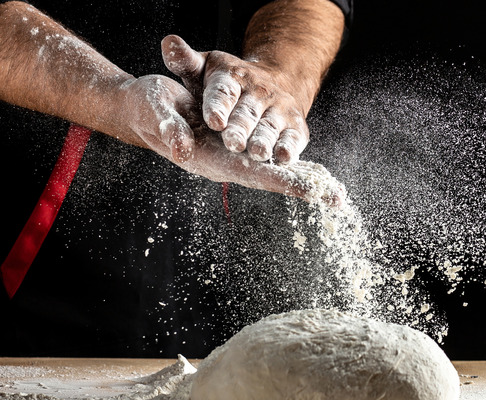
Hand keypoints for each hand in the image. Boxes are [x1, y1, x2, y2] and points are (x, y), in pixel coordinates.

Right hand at [119, 75, 342, 205]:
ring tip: (335, 194)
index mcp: (210, 158)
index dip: (281, 181)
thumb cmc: (148, 108)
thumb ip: (169, 129)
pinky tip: (314, 175)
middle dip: (303, 188)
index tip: (309, 191)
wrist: (142, 108)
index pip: (253, 173)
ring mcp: (232, 157)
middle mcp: (226, 162)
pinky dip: (293, 167)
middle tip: (336, 199)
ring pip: (274, 172)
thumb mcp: (156, 111)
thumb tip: (183, 148)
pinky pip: (269, 160)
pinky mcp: (236, 148)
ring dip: (304, 182)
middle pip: (271, 179)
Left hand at [160, 35, 308, 164]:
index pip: (224, 92)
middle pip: (247, 113)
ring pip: (270, 127)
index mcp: (234, 77)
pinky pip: (293, 138)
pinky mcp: (295, 126)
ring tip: (258, 153)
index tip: (214, 121)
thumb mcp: (206, 68)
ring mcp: (279, 109)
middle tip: (233, 143)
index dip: (218, 106)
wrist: (274, 83)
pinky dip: (289, 148)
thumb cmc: (229, 84)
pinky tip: (283, 158)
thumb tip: (169, 42)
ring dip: (264, 141)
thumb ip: (185, 61)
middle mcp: (259, 92)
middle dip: (241, 129)